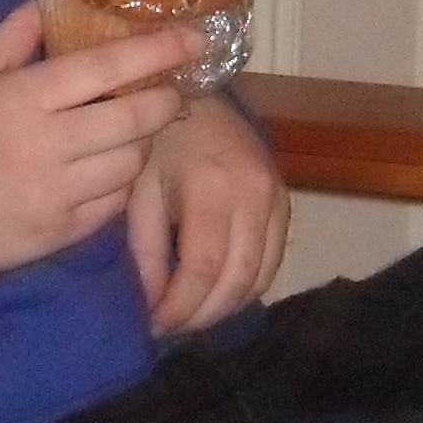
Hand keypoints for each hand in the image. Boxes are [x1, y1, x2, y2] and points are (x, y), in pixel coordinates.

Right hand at [0, 6, 202, 296]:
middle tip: (168, 90)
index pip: (106, 68)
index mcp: (22, 99)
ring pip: (130, 164)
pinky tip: (104, 170)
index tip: (193, 38)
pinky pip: (114, 205)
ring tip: (128, 132)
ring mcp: (56, 194)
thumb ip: (10, 38)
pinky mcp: (60, 233)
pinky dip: (119, 184)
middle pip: (134, 119)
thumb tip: (48, 3)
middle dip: (163, 100)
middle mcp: (46, 146)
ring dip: (140, 144)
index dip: (156, 50)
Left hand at [126, 94, 290, 333]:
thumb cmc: (157, 140)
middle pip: (236, 280)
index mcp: (213, 188)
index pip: (202, 270)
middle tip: (169, 329)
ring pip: (261, 277)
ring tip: (191, 316)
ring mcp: (277, 198)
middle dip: (201, 316)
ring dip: (226, 307)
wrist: (193, 94)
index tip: (153, 325)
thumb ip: (144, 252)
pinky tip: (217, 294)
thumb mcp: (137, 192)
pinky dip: (247, 287)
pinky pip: (274, 261)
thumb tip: (151, 307)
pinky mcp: (285, 203)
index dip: (179, 308)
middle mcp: (255, 195)